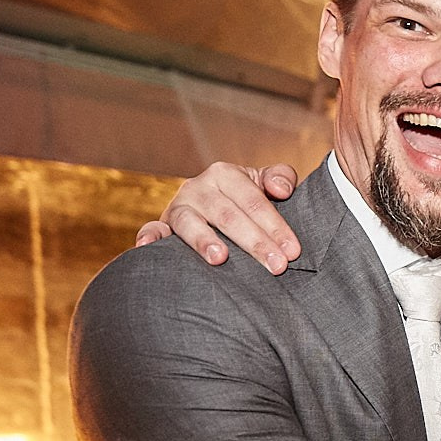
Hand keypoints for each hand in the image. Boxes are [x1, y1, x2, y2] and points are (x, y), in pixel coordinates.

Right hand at [134, 161, 303, 273]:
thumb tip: (282, 189)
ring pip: (190, 223)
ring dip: (204, 240)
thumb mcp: (263, 183)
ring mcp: (178, 206)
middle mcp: (198, 187)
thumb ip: (280, 178)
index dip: (275, 226)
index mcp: (225, 174)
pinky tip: (148, 248)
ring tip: (221, 259)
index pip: (254, 201)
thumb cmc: (246, 200)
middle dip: (254, 242)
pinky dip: (149, 237)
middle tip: (276, 266)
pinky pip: (153, 229)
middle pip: (228, 215)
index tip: (292, 251)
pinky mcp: (162, 225)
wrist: (214, 207)